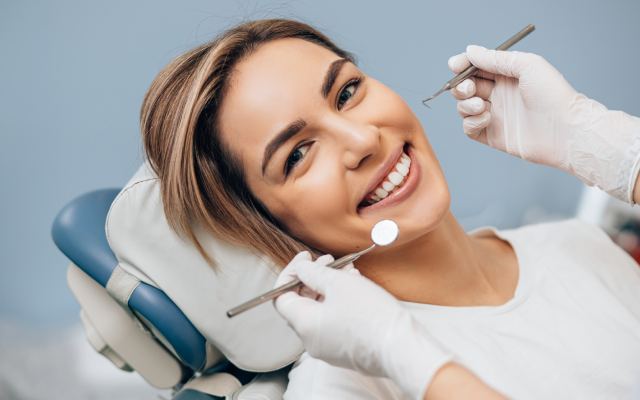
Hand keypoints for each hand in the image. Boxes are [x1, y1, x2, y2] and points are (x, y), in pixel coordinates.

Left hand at [273, 251, 455, 399]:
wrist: (402, 348)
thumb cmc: (371, 315)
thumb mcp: (339, 283)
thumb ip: (313, 273)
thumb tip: (301, 268)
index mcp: (304, 324)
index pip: (281, 297)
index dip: (291, 273)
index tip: (306, 258)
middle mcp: (311, 340)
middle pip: (301, 303)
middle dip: (314, 277)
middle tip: (329, 261)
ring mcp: (328, 347)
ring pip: (321, 310)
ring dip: (330, 287)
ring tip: (349, 271)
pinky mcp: (345, 350)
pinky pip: (334, 322)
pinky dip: (340, 302)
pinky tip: (357, 287)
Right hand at [449, 45, 639, 203]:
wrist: (565, 131)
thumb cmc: (553, 95)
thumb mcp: (526, 66)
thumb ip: (496, 58)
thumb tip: (470, 51)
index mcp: (506, 76)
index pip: (476, 68)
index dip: (463, 65)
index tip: (455, 65)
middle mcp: (498, 95)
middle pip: (465, 88)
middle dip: (460, 86)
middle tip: (470, 88)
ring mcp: (494, 116)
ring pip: (463, 107)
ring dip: (466, 104)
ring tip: (481, 106)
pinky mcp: (492, 135)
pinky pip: (468, 128)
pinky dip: (471, 122)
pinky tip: (486, 119)